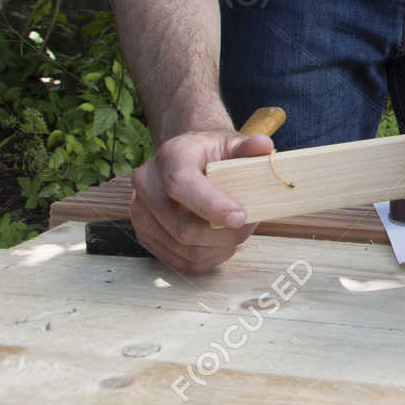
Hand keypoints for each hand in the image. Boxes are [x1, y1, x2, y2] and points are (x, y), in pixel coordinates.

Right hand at [128, 128, 273, 273]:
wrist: (184, 160)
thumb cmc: (211, 153)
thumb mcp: (230, 143)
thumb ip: (248, 147)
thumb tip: (264, 146)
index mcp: (169, 157)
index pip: (181, 184)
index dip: (211, 206)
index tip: (240, 217)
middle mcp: (147, 185)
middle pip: (183, 226)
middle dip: (224, 234)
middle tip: (249, 226)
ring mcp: (140, 214)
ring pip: (184, 248)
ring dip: (219, 247)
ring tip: (236, 232)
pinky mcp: (145, 236)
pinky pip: (180, 261)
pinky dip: (208, 257)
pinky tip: (220, 242)